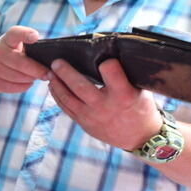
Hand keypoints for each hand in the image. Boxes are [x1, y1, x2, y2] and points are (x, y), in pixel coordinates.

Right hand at [0, 26, 49, 92]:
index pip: (15, 33)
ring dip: (31, 79)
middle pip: (21, 63)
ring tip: (37, 77)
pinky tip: (27, 82)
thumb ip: (29, 46)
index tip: (35, 37)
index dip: (25, 34)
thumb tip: (52, 58)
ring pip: (18, 77)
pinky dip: (24, 86)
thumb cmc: (8, 53)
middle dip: (37, 70)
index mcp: (7, 39)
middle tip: (49, 74)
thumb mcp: (14, 44)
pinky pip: (13, 87)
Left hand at [47, 58, 162, 150]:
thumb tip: (108, 52)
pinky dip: (58, 95)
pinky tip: (53, 86)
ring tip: (50, 72)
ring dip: (56, 84)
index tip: (101, 56)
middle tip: (56, 62)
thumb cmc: (140, 107)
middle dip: (65, 72)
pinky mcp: (84, 123)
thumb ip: (124, 74)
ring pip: (67, 98)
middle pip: (80, 86)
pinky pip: (66, 108)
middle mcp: (105, 106)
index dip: (107, 63)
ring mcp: (92, 117)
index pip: (111, 73)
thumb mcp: (140, 89)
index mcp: (124, 95)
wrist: (139, 137)